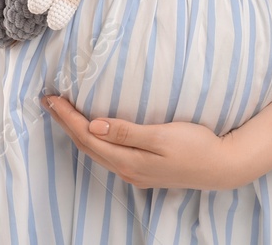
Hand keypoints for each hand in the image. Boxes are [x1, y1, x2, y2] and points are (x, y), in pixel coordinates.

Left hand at [40, 93, 250, 190]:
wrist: (223, 167)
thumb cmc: (196, 147)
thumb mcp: (162, 136)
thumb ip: (127, 132)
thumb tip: (94, 125)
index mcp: (129, 161)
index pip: (88, 137)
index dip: (67, 117)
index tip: (51, 98)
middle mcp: (127, 170)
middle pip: (87, 145)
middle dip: (66, 123)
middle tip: (49, 101)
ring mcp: (135, 172)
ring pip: (96, 151)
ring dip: (77, 131)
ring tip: (64, 113)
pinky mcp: (143, 169)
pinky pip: (108, 153)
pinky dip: (94, 139)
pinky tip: (93, 130)